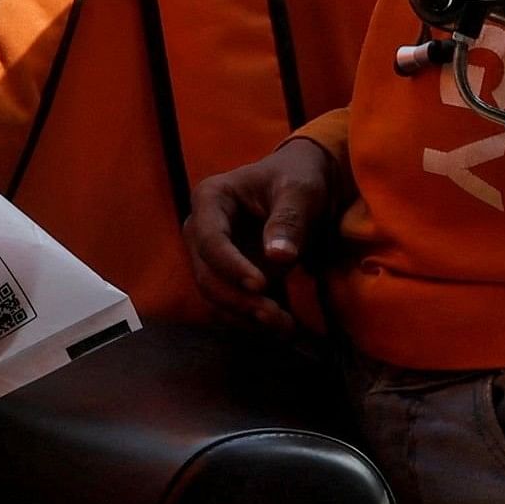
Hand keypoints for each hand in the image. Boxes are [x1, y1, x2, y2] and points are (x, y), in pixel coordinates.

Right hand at [185, 135, 346, 332]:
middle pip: (207, 274)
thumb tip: (278, 257)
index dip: (231, 267)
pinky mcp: (226, 275)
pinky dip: (252, 318)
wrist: (303, 183)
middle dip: (238, 300)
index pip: (210, 240)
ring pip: (215, 295)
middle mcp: (201, 229)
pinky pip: (230, 303)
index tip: (261, 285)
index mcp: (211, 199)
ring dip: (245, 316)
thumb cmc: (299, 176)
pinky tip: (282, 326)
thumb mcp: (300, 190)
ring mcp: (211, 255)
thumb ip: (289, 219)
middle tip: (274, 316)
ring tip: (284, 326)